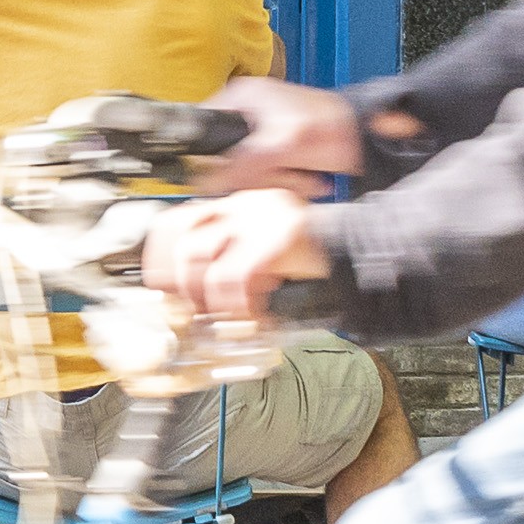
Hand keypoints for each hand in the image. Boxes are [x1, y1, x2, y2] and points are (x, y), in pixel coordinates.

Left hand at [144, 192, 328, 323]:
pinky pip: (236, 275)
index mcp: (238, 205)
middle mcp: (244, 204)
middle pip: (183, 234)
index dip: (163, 257)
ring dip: (203, 296)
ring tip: (220, 318)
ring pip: (201, 254)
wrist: (359, 249)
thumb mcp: (261, 254)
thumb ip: (231, 261)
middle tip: (189, 308)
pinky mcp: (280, 236)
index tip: (163, 288)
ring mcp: (261, 217)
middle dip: (178, 279)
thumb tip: (197, 295)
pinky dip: (234, 304)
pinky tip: (247, 316)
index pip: (180, 219)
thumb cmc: (309, 258)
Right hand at [196, 75, 363, 193]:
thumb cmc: (332, 125)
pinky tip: (306, 177)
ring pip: (245, 174)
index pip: (204, 128)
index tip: (230, 173)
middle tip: (281, 171)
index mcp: (240, 98)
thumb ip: (243, 162)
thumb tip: (208, 181)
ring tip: (301, 173)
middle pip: (225, 158)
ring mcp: (261, 136)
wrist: (366, 137)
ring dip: (275, 181)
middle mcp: (247, 114)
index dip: (213, 156)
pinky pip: (265, 179)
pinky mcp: (275, 154)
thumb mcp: (282, 144)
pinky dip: (286, 183)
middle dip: (257, 173)